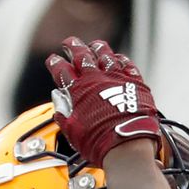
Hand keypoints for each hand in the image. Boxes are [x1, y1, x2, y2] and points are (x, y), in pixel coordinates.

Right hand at [46, 37, 162, 165]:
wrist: (128, 146)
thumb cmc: (99, 143)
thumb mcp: (74, 133)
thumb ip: (64, 116)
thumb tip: (59, 106)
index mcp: (78, 91)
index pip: (62, 71)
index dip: (55, 63)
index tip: (52, 59)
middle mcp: (96, 80)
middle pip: (82, 55)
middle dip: (73, 46)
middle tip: (69, 42)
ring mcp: (117, 79)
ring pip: (106, 55)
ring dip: (98, 48)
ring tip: (94, 45)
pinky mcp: (135, 83)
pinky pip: (127, 65)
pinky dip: (121, 60)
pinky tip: (118, 58)